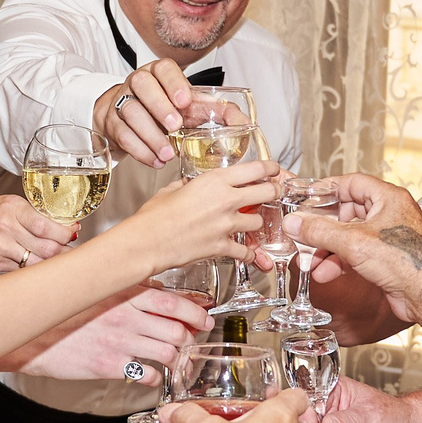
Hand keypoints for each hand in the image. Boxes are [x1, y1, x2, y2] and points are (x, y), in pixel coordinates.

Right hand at [0, 194, 73, 271]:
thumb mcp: (6, 205)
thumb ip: (31, 216)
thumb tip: (61, 228)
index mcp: (12, 208)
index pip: (48, 226)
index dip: (66, 234)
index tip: (73, 234)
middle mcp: (6, 227)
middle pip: (47, 247)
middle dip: (63, 252)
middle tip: (69, 251)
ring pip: (36, 263)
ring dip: (50, 264)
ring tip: (56, 261)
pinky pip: (20, 271)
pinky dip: (31, 270)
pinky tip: (36, 267)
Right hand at [5, 283, 211, 381]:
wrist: (28, 332)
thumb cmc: (59, 310)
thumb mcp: (92, 286)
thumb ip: (120, 285)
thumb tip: (148, 284)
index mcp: (123, 292)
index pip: (174, 301)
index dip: (196, 311)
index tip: (204, 317)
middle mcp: (127, 315)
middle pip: (177, 329)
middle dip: (191, 338)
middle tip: (194, 342)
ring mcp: (120, 341)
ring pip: (168, 352)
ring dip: (179, 359)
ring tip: (178, 361)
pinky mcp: (110, 365)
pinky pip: (147, 374)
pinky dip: (157, 376)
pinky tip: (153, 375)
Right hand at [93, 57, 204, 165]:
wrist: (129, 118)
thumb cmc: (163, 108)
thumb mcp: (187, 105)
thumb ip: (212, 110)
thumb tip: (239, 119)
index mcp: (158, 73)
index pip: (164, 69)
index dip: (173, 83)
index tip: (184, 101)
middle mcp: (138, 83)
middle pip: (142, 85)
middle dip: (159, 106)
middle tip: (175, 126)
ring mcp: (122, 101)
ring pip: (130, 111)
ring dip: (151, 135)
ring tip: (168, 152)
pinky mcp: (113, 123)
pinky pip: (123, 135)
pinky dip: (141, 150)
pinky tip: (156, 159)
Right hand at [119, 159, 282, 273]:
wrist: (147, 241)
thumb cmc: (154, 216)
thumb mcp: (172, 189)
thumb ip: (187, 185)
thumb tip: (189, 185)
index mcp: (214, 181)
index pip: (255, 168)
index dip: (269, 168)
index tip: (273, 169)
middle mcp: (225, 201)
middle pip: (267, 192)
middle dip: (274, 192)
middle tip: (273, 192)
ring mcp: (226, 225)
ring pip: (258, 221)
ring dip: (257, 222)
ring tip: (252, 222)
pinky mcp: (222, 246)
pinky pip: (245, 251)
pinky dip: (248, 253)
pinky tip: (248, 253)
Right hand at [289, 174, 421, 317]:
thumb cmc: (406, 262)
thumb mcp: (353, 242)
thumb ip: (320, 231)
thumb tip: (296, 223)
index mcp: (388, 198)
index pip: (352, 183)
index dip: (328, 189)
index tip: (308, 198)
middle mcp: (389, 214)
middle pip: (347, 211)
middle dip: (323, 227)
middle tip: (304, 233)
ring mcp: (387, 236)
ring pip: (349, 235)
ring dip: (327, 248)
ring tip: (310, 261)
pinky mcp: (385, 257)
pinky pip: (355, 252)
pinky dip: (339, 261)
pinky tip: (325, 272)